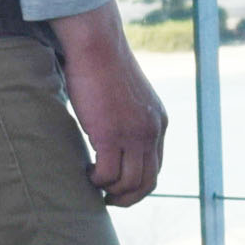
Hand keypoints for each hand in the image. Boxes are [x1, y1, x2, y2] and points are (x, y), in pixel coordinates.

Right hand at [49, 7, 167, 206]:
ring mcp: (134, 134)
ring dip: (111, 192)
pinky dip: (96, 180)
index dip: (138, 183)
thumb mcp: (126, 97)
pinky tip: (86, 172)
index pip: (155, 166)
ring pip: (130, 183)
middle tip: (107, 199)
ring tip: (94, 185)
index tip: (118, 187)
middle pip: (148, 181)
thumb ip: (127, 118)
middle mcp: (152, 131)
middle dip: (128, 197)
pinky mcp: (112, 134)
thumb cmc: (103, 66)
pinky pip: (107, 175)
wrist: (97, 45)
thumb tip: (112, 136)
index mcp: (158, 122)